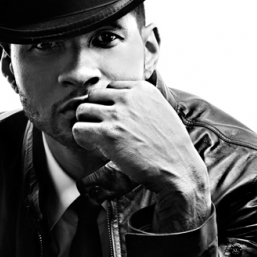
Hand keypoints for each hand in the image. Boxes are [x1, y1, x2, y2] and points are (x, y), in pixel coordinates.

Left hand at [73, 81, 210, 229]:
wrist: (178, 168)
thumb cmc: (170, 147)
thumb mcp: (161, 112)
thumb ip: (141, 104)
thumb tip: (119, 105)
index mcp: (142, 89)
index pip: (110, 88)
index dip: (107, 106)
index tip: (113, 121)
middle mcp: (128, 97)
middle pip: (93, 97)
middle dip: (94, 114)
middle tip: (101, 131)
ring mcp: (117, 114)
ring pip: (82, 111)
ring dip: (86, 125)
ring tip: (96, 140)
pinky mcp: (108, 133)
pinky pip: (78, 129)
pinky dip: (81, 139)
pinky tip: (93, 147)